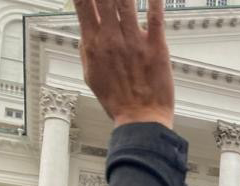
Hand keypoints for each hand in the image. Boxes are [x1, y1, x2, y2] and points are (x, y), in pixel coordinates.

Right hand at [75, 0, 173, 129]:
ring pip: (126, 2)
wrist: (141, 119)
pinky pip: (156, 17)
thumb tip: (86, 29)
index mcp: (93, 43)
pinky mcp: (157, 47)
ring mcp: (134, 41)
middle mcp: (112, 38)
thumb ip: (87, 48)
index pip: (83, 4)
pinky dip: (155, 1)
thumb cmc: (117, 100)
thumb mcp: (91, 75)